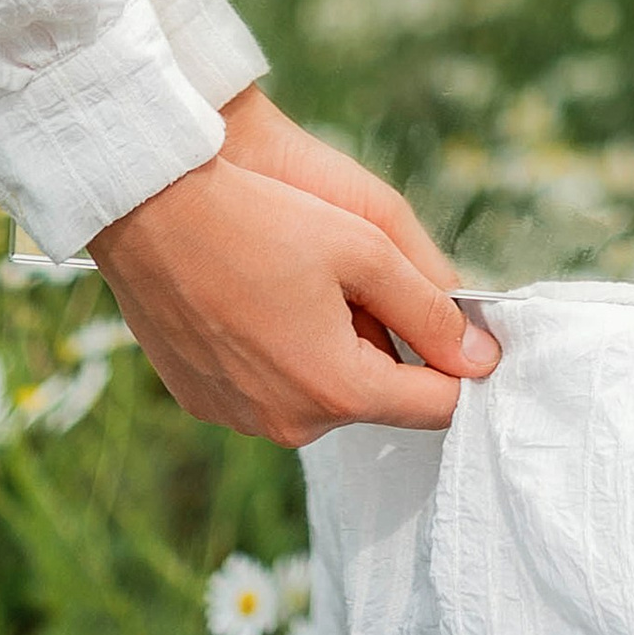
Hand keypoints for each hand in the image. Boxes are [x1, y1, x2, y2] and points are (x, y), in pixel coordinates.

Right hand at [86, 83, 496, 446]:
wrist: (150, 210)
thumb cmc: (264, 218)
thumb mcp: (366, 248)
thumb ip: (431, 308)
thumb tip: (483, 358)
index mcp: (337, 390)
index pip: (435, 407)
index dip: (458, 363)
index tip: (456, 320)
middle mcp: (289, 424)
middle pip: (373, 395)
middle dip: (381, 342)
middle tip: (349, 273)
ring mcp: (241, 418)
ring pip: (319, 391)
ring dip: (328, 347)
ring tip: (297, 278)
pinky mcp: (203, 402)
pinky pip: (267, 388)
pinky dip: (277, 351)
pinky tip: (255, 296)